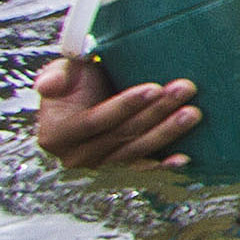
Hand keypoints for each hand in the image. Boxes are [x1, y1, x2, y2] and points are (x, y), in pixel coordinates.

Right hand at [34, 51, 197, 169]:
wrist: (87, 98)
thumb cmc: (76, 81)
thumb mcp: (61, 72)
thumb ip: (54, 77)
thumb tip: (46, 86)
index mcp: (57, 134)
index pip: (95, 121)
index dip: (124, 106)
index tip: (153, 88)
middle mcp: (76, 156)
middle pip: (122, 134)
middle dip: (156, 112)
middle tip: (184, 90)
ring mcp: (100, 165)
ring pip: (137, 149)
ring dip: (168, 132)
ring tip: (193, 112)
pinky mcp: (120, 168)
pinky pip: (143, 167)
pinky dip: (164, 164)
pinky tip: (184, 158)